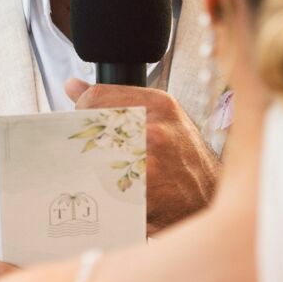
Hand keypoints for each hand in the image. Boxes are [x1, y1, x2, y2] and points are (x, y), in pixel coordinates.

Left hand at [65, 80, 218, 233]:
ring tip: (107, 174)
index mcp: (159, 104)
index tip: (84, 125)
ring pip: (94, 158)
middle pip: (92, 129)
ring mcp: (150, 161)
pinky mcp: (144, 191)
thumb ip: (116, 100)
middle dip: (85, 142)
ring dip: (91, 167)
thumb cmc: (184, 158)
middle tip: (93, 153)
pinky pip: (106, 186)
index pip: (97, 97)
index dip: (82, 113)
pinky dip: (103, 190)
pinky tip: (118, 190)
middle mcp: (155, 128)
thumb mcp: (159, 116)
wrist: (209, 196)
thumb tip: (73, 85)